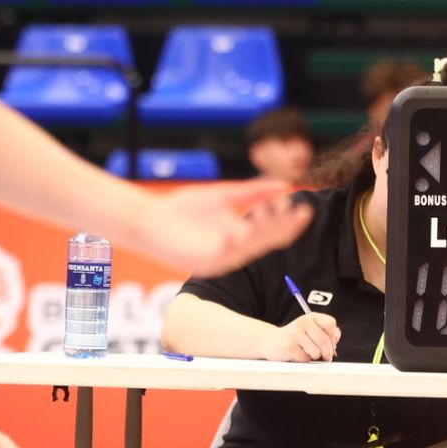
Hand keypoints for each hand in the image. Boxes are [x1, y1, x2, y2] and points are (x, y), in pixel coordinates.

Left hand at [133, 182, 313, 277]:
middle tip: (299, 213)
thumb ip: (252, 191)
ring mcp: (222, 257)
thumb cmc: (181, 209)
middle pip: (269, 240)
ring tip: (270, 214)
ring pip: (251, 248)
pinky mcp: (205, 264)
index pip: (273, 229)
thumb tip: (283, 184)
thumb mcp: (224, 195)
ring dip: (262, 232)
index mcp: (242, 234)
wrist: (147, 220)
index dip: (288, 218)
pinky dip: (232, 245)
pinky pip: (225, 256)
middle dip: (284, 227)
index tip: (299, 203)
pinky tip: (236, 231)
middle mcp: (237, 248)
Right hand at [269, 312, 340, 362]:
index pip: (331, 323)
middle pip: (325, 340)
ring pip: (317, 351)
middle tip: (326, 357)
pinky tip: (297, 355)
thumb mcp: (310, 330)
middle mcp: (303, 322)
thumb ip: (325, 333)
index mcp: (311, 317)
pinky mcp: (289, 346)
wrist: (269, 341)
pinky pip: (305, 358)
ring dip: (314, 356)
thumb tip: (335, 341)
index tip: (331, 343)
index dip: (333, 336)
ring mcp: (295, 334)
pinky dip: (304, 360)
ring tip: (306, 352)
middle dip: (328, 352)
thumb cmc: (294, 337)